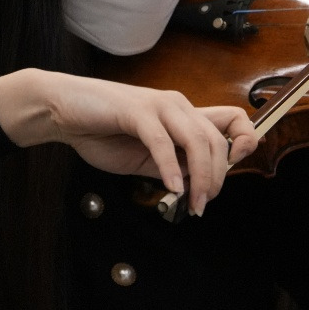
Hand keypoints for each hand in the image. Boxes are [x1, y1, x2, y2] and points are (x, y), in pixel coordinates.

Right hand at [0, 68, 257, 215]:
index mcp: (184, 114)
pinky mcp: (136, 111)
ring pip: (197, 140)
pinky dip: (171, 168)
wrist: (64, 112)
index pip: (234, 119)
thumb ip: (173, 165)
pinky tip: (171, 188)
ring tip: (193, 203)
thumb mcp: (147, 155)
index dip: (245, 141)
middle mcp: (178, 105)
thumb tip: (197, 187)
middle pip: (218, 140)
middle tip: (204, 204)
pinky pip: (163, 142)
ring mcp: (158, 105)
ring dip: (200, 177)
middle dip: (217, 177)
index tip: (234, 171)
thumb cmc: (103, 131)